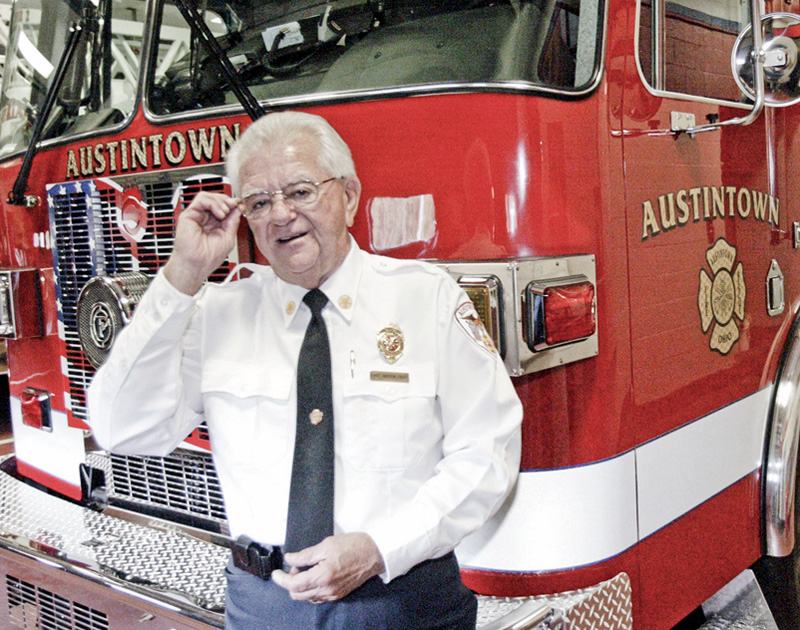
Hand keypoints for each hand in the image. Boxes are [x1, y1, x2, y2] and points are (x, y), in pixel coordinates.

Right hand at [163, 191, 240, 294]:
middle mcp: (205, 219)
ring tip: (224, 214)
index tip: (241, 205)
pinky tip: (219, 214)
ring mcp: (197, 216)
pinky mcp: (189, 214)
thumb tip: (238, 208)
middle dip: (228, 201)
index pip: (223, 206)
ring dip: (221, 202)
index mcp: (214, 224)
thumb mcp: (228, 237)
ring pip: (209, 196)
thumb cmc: (209, 258)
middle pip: (216, 199)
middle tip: (234, 207)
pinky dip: (213, 203)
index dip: (232, 203)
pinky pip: (201, 199)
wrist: (197, 265)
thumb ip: (233, 221)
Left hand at [271, 533, 385, 602]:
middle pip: (297, 595)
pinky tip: (314, 576)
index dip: (281, 579)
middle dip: (290, 582)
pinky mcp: (338, 594)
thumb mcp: (325, 545)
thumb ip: (305, 555)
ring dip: (300, 586)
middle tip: (294, 566)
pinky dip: (310, 589)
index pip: (293, 584)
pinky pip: (317, 597)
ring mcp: (333, 594)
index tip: (275, 573)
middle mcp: (327, 589)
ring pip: (307, 597)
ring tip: (305, 569)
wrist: (374, 553)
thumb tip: (289, 559)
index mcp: (322, 576)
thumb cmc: (353, 546)